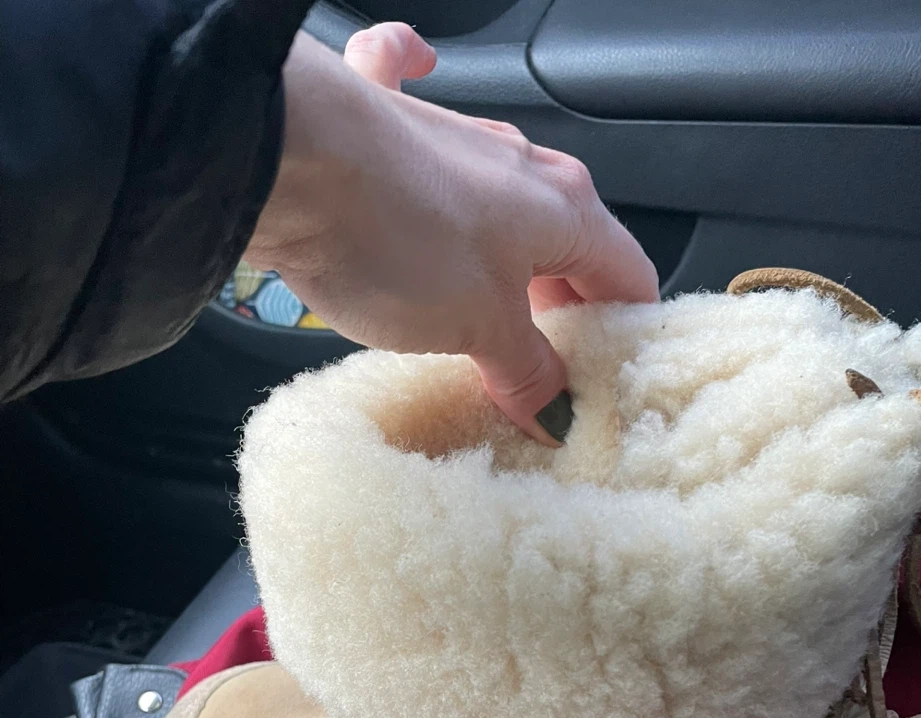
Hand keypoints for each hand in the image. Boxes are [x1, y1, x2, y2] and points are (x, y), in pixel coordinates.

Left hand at [246, 25, 658, 441]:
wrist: (286, 154)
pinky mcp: (391, 137)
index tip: (607, 388)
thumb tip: (557, 410)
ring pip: (505, 221)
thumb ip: (526, 372)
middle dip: (561, 317)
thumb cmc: (394, 230)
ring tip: (483, 338)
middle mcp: (521, 168)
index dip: (624, 337)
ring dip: (504, 275)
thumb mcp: (479, 329)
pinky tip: (426, 97)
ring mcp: (457, 148)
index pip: (629, 277)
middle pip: (568, 251)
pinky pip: (428, 143)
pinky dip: (433, 153)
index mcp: (565, 208)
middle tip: (542, 383)